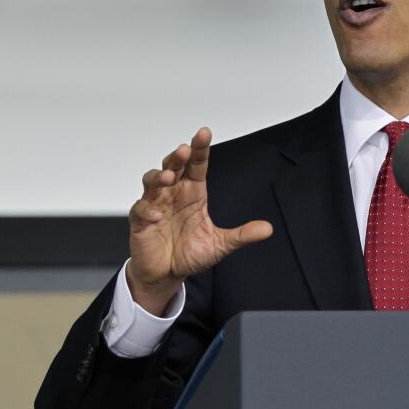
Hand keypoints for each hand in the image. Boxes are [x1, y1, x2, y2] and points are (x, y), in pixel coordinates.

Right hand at [126, 127, 271, 312]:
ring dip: (159, 177)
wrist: (168, 275)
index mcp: (193, 193)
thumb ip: (242, 235)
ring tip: (169, 178)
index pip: (197, 165)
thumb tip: (267, 229)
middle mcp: (174, 194)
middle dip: (178, 156)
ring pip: (152, 181)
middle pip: (173, 166)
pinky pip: (140, 210)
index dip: (200, 149)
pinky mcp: (141, 221)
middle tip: (185, 150)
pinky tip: (156, 214)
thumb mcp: (220, 244)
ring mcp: (156, 205)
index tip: (204, 133)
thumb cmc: (189, 253)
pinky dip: (147, 210)